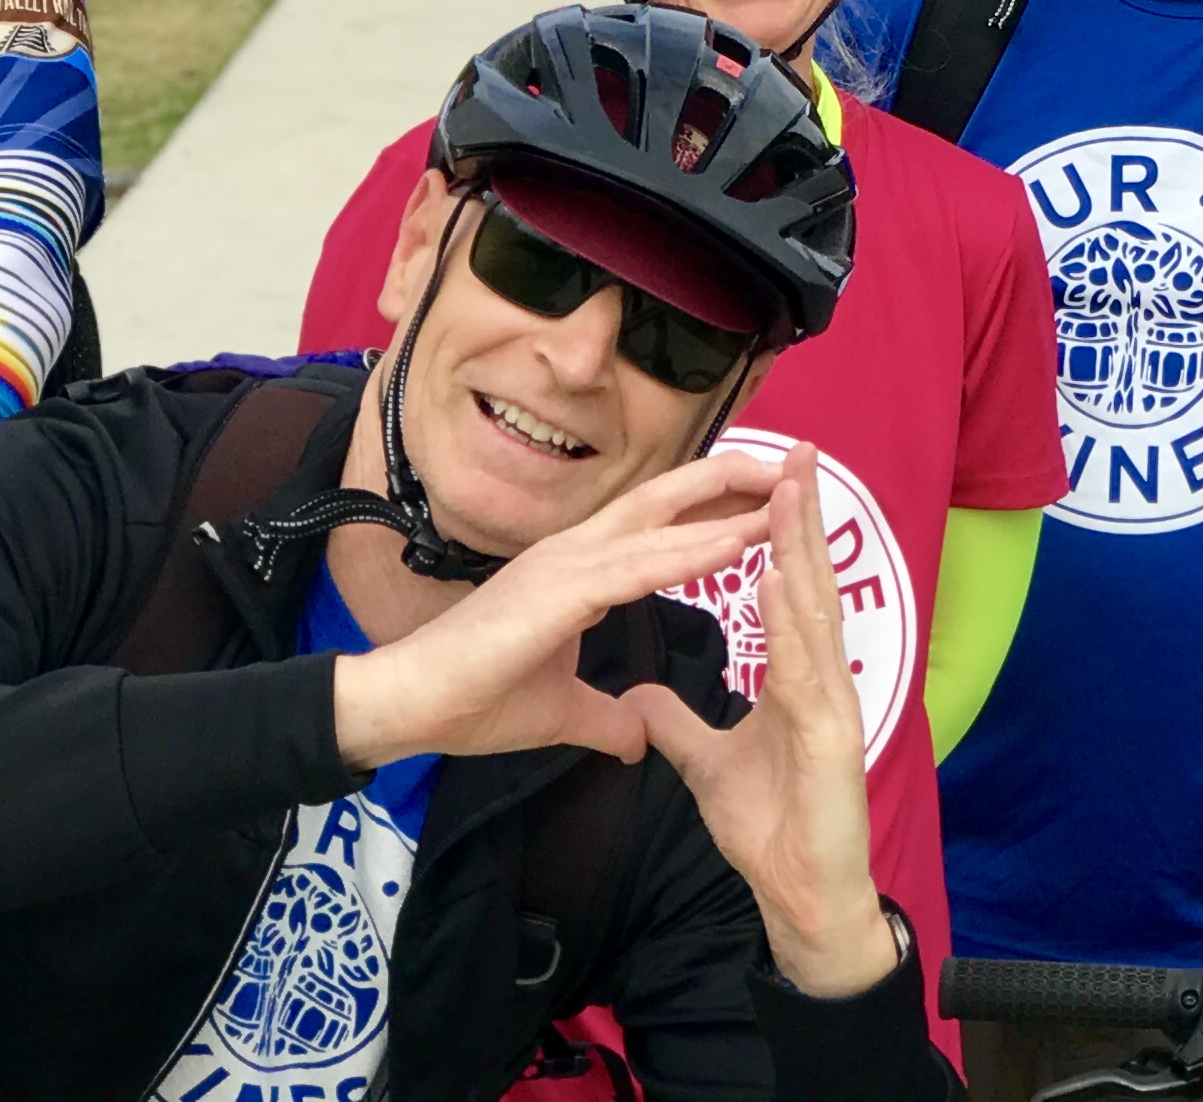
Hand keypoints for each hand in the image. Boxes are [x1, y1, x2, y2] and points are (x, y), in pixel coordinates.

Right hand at [333, 449, 776, 771]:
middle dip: (731, 479)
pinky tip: (737, 543)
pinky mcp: (559, 591)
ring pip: (661, 520)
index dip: (711, 505)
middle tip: (793, 467)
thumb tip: (634, 735)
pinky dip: (692, 551)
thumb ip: (602, 716)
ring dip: (727, 504)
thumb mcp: (560, 711)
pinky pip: (640, 565)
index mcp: (577, 569)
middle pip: (667, 499)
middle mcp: (576, 551)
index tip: (766, 496)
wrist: (409, 709)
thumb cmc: (474, 702)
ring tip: (786, 491)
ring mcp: (566, 564)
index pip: (656, 523)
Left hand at [638, 446, 901, 999]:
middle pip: (808, 581)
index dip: (777, 531)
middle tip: (797, 447)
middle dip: (800, 513)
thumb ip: (677, 726)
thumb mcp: (711, 766)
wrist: (802, 894)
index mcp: (800, 678)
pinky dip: (787, 620)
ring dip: (801, 546)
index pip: (786, 589)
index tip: (767, 475)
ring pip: (813, 611)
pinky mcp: (831, 736)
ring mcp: (832, 702)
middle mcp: (822, 678)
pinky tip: (772, 577)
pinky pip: (802, 669)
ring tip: (787, 486)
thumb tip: (636, 699)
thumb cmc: (775, 829)